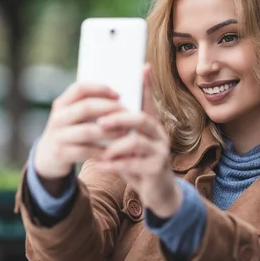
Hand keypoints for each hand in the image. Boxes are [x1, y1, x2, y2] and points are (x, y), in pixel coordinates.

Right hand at [34, 82, 126, 182]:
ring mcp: (58, 136)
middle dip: (109, 109)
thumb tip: (120, 98)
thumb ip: (88, 107)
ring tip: (125, 132)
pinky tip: (115, 151)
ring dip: (109, 131)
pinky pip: (86, 151)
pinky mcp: (61, 154)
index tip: (119, 95)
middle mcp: (57, 118)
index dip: (100, 89)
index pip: (80, 88)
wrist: (48, 157)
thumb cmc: (70, 132)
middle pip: (85, 108)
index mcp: (62, 104)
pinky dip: (102, 151)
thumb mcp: (72, 117)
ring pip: (87, 131)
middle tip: (127, 114)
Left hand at [96, 65, 182, 217]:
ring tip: (100, 151)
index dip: (147, 85)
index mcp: (152, 126)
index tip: (143, 67)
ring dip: (115, 145)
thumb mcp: (129, 146)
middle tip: (100, 122)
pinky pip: (134, 164)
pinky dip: (114, 165)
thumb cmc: (139, 165)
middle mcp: (159, 135)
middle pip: (142, 119)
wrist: (157, 193)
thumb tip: (99, 114)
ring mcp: (160, 152)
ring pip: (137, 142)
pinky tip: (101, 166)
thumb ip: (121, 131)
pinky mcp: (157, 169)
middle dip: (119, 118)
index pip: (149, 102)